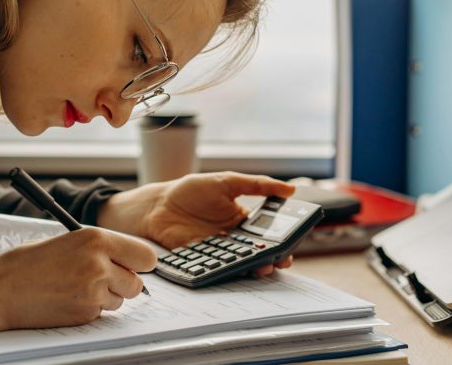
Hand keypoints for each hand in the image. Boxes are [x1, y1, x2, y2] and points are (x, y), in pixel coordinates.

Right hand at [0, 227, 155, 330]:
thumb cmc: (26, 264)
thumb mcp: (68, 241)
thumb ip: (99, 248)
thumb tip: (126, 258)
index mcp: (96, 238)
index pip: (146, 256)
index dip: (140, 264)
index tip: (134, 266)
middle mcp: (99, 263)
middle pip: (137, 283)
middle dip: (124, 284)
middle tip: (102, 280)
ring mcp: (93, 291)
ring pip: (120, 301)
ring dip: (106, 297)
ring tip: (76, 287)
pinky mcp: (84, 313)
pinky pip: (101, 313)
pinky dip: (89, 309)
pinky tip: (67, 300)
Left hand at [98, 172, 295, 276]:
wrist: (158, 205)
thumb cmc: (191, 191)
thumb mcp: (227, 181)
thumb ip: (257, 185)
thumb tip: (290, 189)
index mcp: (242, 220)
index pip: (268, 233)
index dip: (281, 239)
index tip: (292, 243)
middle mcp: (233, 238)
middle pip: (258, 252)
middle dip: (273, 257)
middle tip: (283, 259)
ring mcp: (219, 251)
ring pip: (242, 263)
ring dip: (255, 267)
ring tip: (265, 266)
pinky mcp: (203, 260)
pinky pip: (220, 268)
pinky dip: (230, 270)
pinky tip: (238, 268)